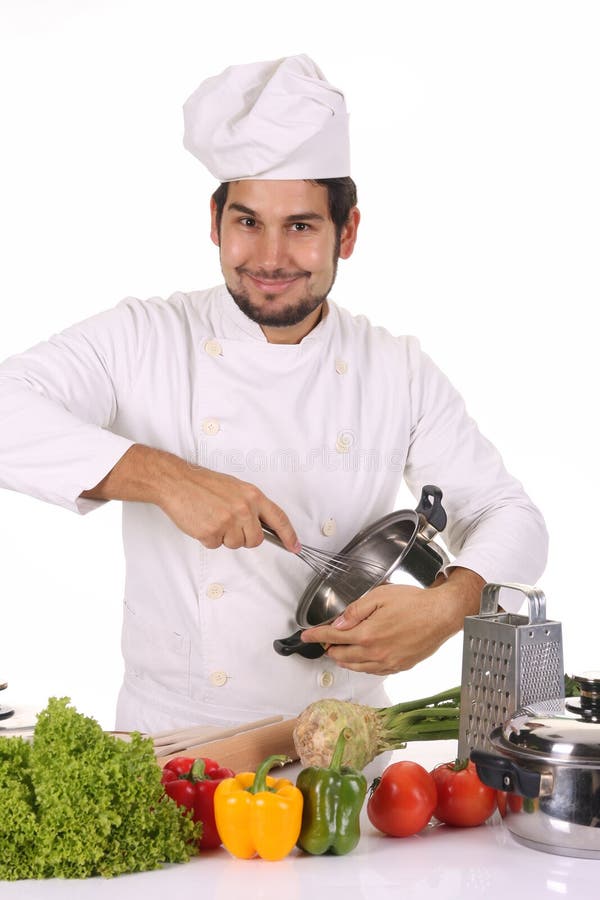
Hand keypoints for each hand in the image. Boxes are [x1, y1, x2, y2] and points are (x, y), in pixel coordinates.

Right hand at [81, 444, 299, 551]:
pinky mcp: (212, 532)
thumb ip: (250, 505)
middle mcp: (243, 508)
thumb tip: (260, 524)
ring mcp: (228, 521)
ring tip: (213, 518)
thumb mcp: (234, 487)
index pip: (278, 518)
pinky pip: (216, 545)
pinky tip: (203, 522)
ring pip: (236, 544)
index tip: (294, 547)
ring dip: (224, 538)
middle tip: (228, 524)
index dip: (289, 535)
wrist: (177, 482)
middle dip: (244, 538)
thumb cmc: (203, 484)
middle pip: (255, 540)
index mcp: (252, 495)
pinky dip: (209, 538)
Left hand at [300, 568, 484, 674]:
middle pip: (341, 656)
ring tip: (338, 650)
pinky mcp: (399, 667)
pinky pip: (372, 671)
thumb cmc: (414, 603)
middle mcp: (376, 653)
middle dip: (329, 648)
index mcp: (368, 634)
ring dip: (343, 659)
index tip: (306, 636)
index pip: (333, 637)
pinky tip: (361, 659)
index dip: (316, 636)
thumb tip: (338, 623)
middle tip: (324, 639)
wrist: (442, 615)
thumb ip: (356, 611)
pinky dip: (361, 666)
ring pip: (356, 667)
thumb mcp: (380, 596)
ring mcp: (388, 663)